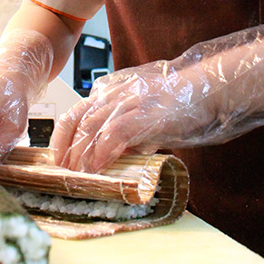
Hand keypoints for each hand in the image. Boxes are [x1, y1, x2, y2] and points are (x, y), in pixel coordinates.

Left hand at [51, 25, 263, 172]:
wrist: (205, 89)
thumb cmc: (177, 102)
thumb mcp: (142, 112)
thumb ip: (124, 130)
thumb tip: (110, 155)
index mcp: (110, 92)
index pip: (76, 112)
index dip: (63, 136)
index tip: (57, 157)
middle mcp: (113, 94)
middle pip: (77, 119)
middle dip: (65, 147)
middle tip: (61, 170)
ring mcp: (128, 102)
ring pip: (91, 126)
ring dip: (80, 154)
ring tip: (76, 174)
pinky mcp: (144, 114)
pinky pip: (115, 133)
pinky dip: (103, 151)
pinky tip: (98, 167)